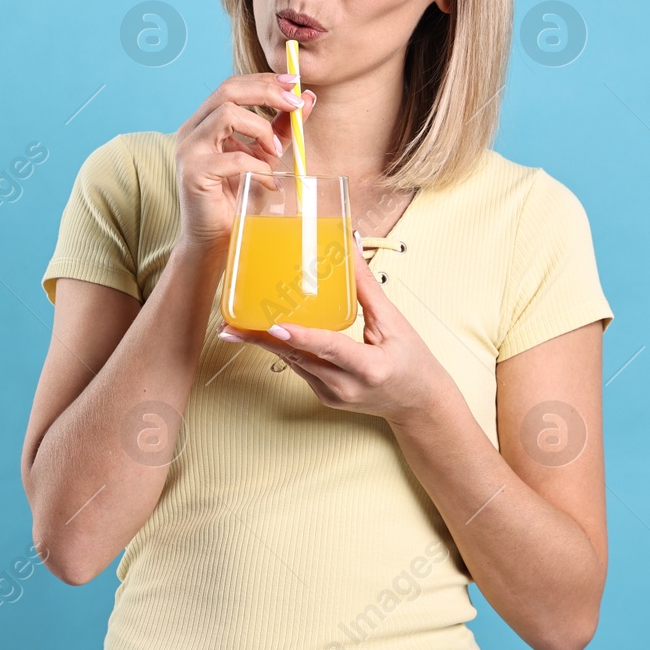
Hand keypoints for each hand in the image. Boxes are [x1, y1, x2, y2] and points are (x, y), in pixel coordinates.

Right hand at [172, 73, 316, 250]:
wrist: (217, 239)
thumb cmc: (238, 197)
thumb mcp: (265, 156)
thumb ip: (282, 128)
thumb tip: (308, 98)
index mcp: (206, 122)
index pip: (233, 85)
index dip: (265, 80)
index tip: (296, 82)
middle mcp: (192, 130)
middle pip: (228, 90)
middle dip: (267, 92)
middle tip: (296, 104)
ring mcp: (189, 150)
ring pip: (227, 115)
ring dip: (261, 129)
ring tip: (276, 152)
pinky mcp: (194, 173)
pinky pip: (232, 158)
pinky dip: (258, 167)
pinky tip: (269, 182)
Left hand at [216, 233, 449, 425]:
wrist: (419, 404)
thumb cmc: (412, 361)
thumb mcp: (394, 322)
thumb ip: (367, 286)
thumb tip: (349, 245)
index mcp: (369, 367)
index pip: (330, 348)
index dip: (301, 336)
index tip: (274, 326)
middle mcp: (346, 386)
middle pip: (298, 358)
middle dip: (262, 341)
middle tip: (229, 328)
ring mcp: (332, 395)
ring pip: (293, 364)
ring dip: (265, 344)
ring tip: (235, 328)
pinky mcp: (324, 396)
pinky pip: (300, 368)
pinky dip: (283, 349)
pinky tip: (263, 335)